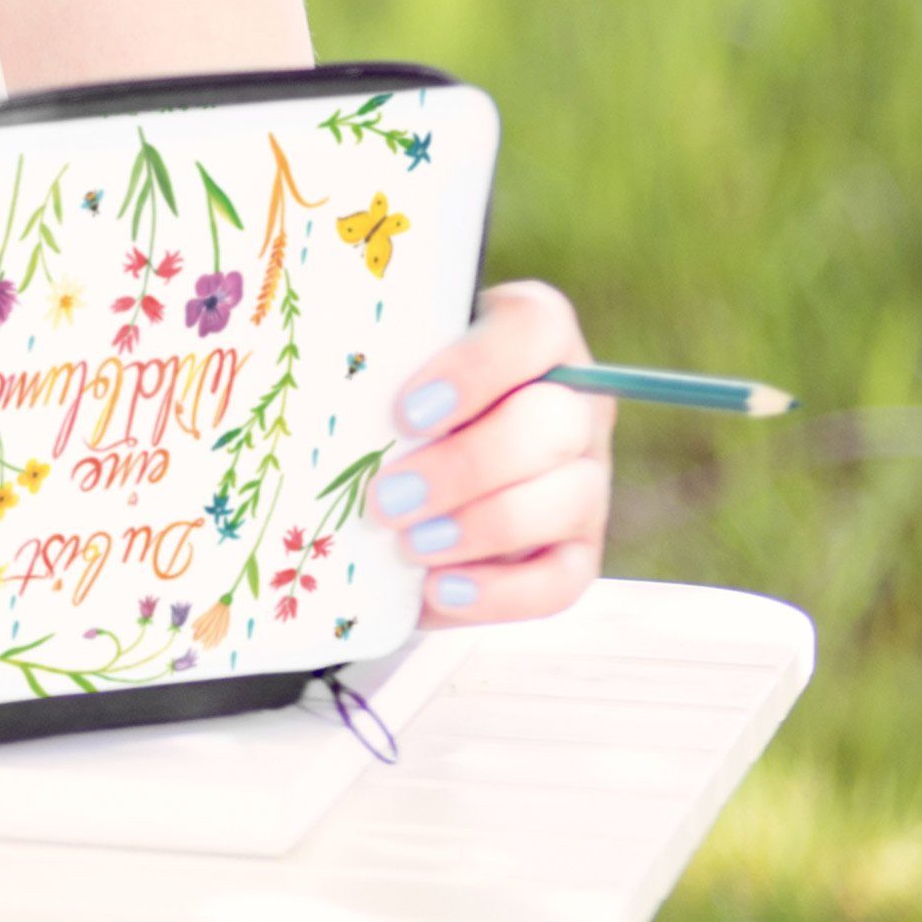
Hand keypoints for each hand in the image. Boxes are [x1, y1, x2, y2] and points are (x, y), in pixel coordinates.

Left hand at [377, 277, 613, 626]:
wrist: (409, 454)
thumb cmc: (396, 387)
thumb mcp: (395, 359)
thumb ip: (385, 362)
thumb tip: (335, 396)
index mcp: (536, 331)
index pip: (531, 329)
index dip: (474, 372)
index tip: (405, 414)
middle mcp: (576, 403)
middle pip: (552, 425)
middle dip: (465, 467)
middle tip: (387, 497)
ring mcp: (586, 479)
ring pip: (564, 502)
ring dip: (480, 528)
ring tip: (407, 544)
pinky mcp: (579, 550)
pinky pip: (562, 580)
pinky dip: (500, 592)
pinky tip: (439, 590)